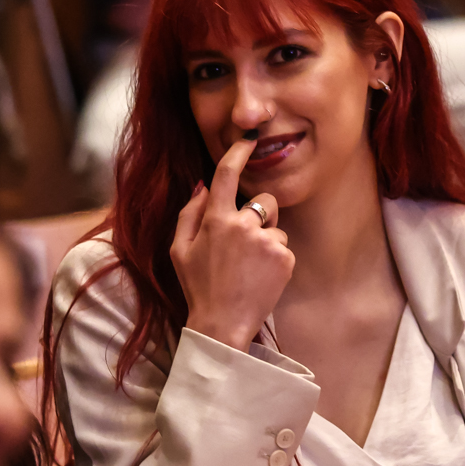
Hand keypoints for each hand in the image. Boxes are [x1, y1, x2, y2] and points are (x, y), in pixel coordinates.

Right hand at [171, 137, 292, 350]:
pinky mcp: (285, 259)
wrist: (222, 325)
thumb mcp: (179, 250)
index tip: (248, 140)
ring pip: (275, 227)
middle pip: (264, 201)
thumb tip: (203, 186)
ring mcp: (267, 242)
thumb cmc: (197, 287)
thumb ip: (189, 213)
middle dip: (259, 215)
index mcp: (215, 220)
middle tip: (243, 245)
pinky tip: (259, 277)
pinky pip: (283, 248)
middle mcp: (243, 226)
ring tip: (249, 267)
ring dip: (266, 240)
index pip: (227, 174)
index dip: (239, 152)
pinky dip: (274, 260)